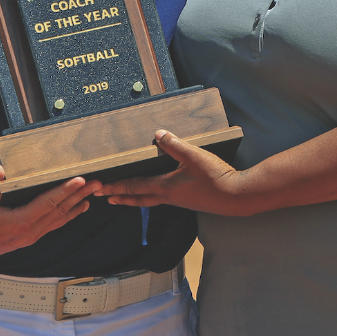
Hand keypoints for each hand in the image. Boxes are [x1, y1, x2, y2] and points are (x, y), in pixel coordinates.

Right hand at [0, 165, 99, 261]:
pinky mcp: (30, 236)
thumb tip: (0, 169)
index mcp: (19, 222)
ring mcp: (32, 236)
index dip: (65, 191)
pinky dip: (69, 215)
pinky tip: (79, 208)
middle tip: (98, 182)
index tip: (80, 180)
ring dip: (78, 204)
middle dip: (80, 195)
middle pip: (60, 210)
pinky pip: (54, 224)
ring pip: (60, 218)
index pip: (48, 203)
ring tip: (94, 192)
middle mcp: (30, 231)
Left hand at [97, 130, 249, 215]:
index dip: (116, 187)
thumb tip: (158, 134)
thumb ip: (175, 145)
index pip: (134, 186)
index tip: (101, 190)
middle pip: (139, 198)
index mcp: (165, 187)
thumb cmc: (215, 178)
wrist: (235, 197)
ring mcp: (179, 201)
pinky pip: (163, 200)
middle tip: (106, 198)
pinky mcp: (188, 201)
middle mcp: (168, 197)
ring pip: (150, 201)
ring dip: (135, 199)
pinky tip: (158, 192)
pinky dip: (151, 197)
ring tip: (125, 198)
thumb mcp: (194, 156)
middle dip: (121, 197)